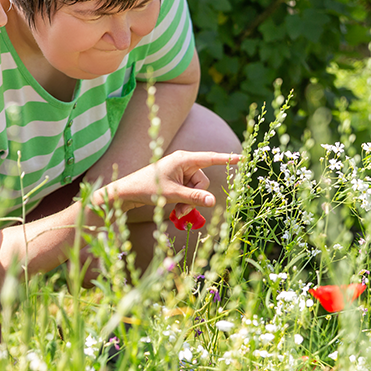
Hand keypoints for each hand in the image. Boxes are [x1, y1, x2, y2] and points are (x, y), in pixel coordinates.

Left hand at [93, 150, 239, 210]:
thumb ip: (194, 198)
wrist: (127, 192)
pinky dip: (184, 201)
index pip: (211, 158)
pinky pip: (189, 191)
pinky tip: (175, 209)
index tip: (243, 157)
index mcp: (184, 159)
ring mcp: (180, 172)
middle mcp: (184, 163)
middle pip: (203, 181)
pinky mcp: (177, 180)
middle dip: (195, 198)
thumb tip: (213, 201)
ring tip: (176, 213)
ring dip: (188, 203)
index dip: (227, 159)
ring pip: (196, 190)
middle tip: (181, 211)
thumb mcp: (172, 194)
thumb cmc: (147, 188)